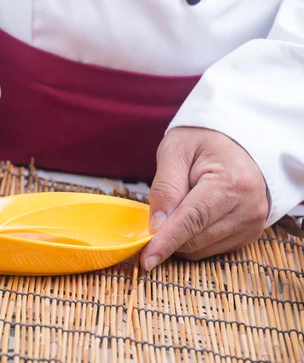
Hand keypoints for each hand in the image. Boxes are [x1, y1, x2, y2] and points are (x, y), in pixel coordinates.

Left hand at [141, 127, 268, 270]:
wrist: (234, 140)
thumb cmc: (202, 140)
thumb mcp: (175, 152)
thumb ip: (165, 188)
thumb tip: (156, 227)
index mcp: (232, 183)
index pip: (193, 220)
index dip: (167, 241)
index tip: (147, 260)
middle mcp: (249, 208)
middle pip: (195, 239)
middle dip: (168, 233)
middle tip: (159, 209)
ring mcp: (252, 224)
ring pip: (201, 249)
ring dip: (180, 237)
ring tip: (182, 203)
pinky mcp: (248, 234)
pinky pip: (209, 249)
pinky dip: (192, 239)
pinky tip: (192, 216)